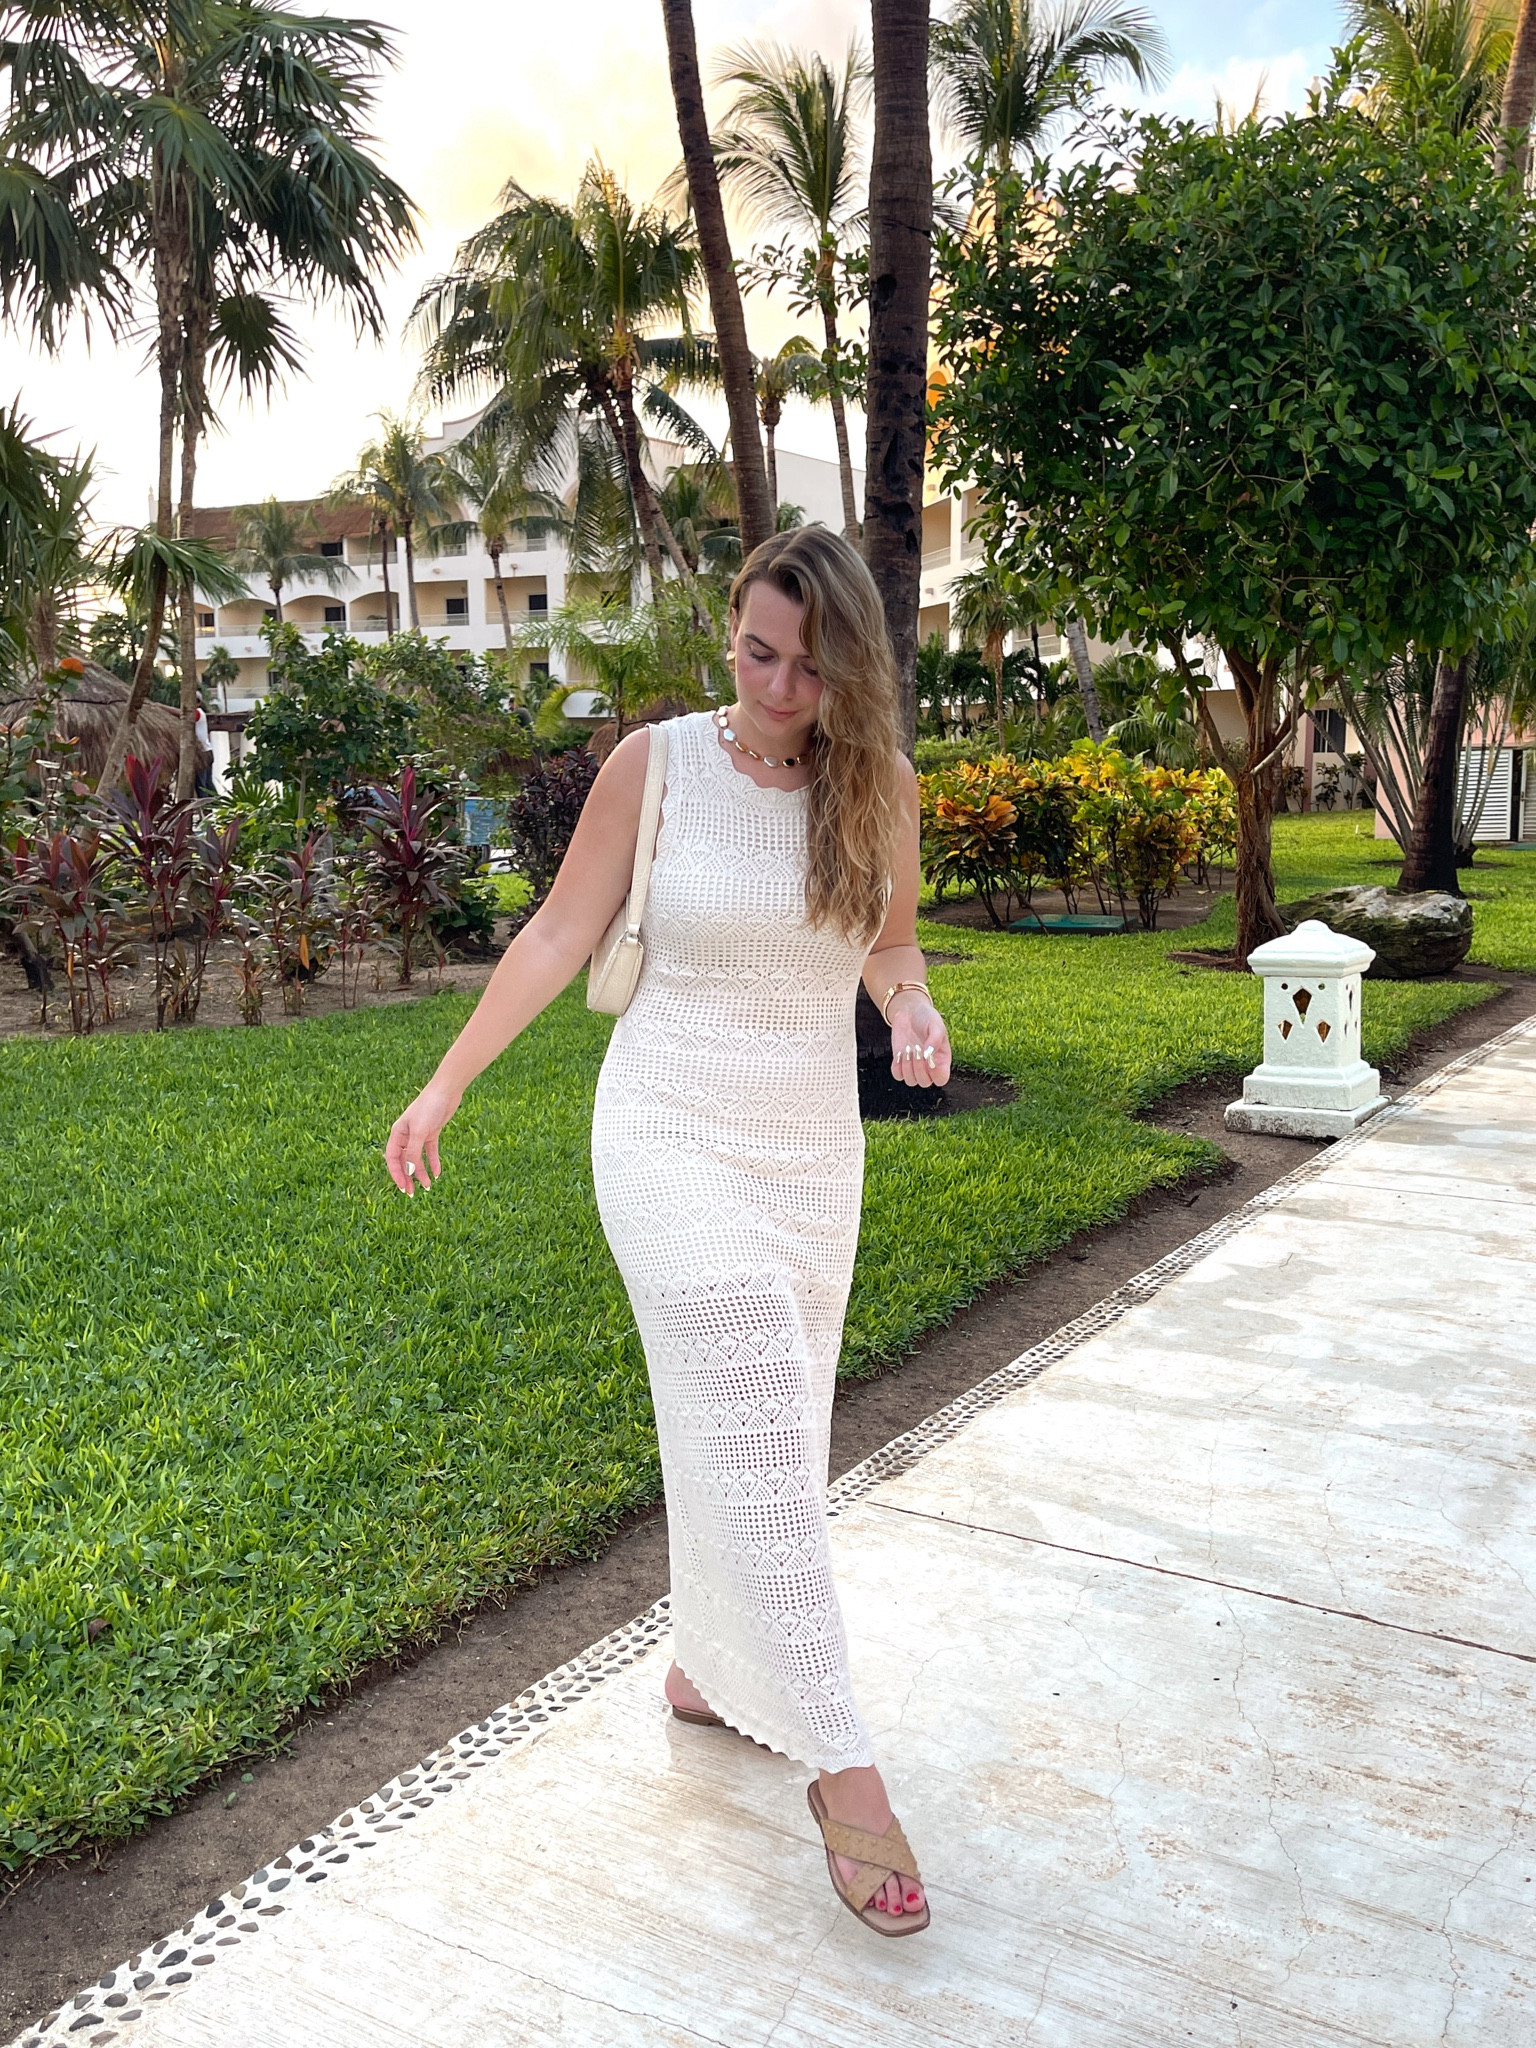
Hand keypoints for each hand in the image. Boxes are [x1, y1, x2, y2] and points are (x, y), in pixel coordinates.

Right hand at [385, 1080, 460, 1194]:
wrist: (446, 1091)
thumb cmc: (429, 1108)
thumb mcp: (420, 1132)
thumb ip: (413, 1152)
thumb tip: (410, 1172)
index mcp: (398, 1133)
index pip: (392, 1158)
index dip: (397, 1174)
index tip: (403, 1187)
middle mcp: (406, 1135)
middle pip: (404, 1161)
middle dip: (408, 1177)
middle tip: (411, 1194)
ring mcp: (419, 1134)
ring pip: (417, 1158)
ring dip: (421, 1173)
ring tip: (428, 1187)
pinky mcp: (432, 1132)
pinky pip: (430, 1151)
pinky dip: (433, 1162)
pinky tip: (437, 1173)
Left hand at [887, 995, 951, 1089]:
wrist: (910, 1011)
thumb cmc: (927, 1017)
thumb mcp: (936, 1024)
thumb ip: (935, 1039)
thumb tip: (928, 1055)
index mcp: (942, 1060)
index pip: (941, 1080)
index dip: (935, 1075)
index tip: (930, 1059)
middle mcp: (928, 1066)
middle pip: (924, 1083)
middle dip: (918, 1068)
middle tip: (916, 1048)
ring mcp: (914, 1066)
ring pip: (910, 1081)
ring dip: (907, 1067)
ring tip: (908, 1049)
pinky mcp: (900, 1063)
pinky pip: (898, 1075)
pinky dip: (897, 1067)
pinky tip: (900, 1053)